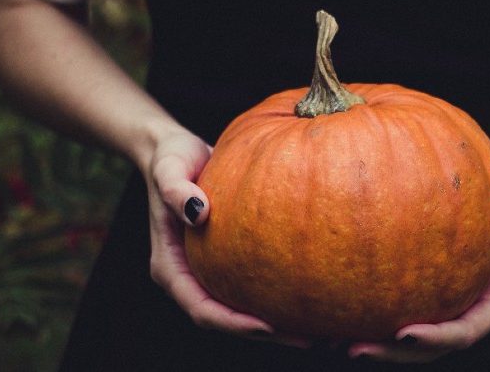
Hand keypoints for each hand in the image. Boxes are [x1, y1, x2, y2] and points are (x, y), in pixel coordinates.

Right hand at [143, 131, 311, 348]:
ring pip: (242, 309)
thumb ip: (176, 190)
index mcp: (170, 268)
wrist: (178, 151)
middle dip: (265, 333)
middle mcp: (190, 277)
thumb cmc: (171, 159)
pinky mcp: (228, 261)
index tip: (267, 326)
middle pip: (226, 319)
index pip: (201, 309)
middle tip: (308, 339)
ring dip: (277, 323)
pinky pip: (254, 285)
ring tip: (320, 329)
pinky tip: (313, 294)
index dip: (232, 323)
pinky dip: (279, 295)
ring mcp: (209, 272)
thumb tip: (199, 213)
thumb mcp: (169, 168)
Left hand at [347, 181, 489, 362]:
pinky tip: (335, 313)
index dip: (436, 339)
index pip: (464, 332)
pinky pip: (397, 314)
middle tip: (354, 348)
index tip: (404, 334)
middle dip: (393, 354)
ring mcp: (446, 311)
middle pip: (430, 349)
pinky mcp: (427, 301)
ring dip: (375, 345)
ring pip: (409, 341)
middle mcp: (468, 315)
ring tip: (333, 341)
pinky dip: (370, 318)